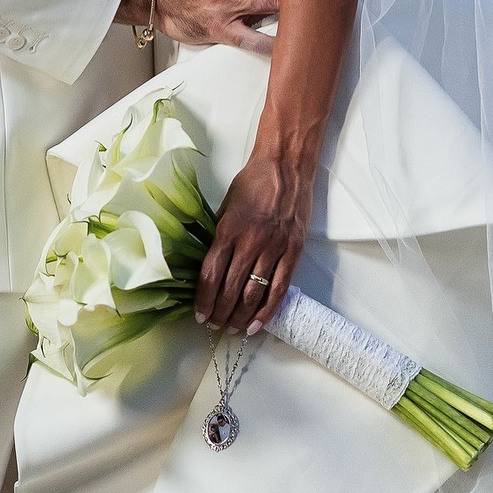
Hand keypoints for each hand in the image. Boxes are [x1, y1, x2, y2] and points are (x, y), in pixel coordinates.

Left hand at [193, 148, 310, 333]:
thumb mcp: (225, 206)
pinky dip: (267, 311)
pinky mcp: (293, 251)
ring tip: (232, 327)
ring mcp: (274, 247)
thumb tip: (206, 265)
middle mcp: (250, 242)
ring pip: (254, 294)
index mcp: (228, 230)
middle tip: (214, 325)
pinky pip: (280, 288)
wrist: (286, 165)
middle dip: (219, 313)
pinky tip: (256, 324)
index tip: (199, 314)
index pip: (211, 275)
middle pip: (230, 290)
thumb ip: (217, 236)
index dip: (203, 300)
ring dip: (240, 316)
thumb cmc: (253, 182)